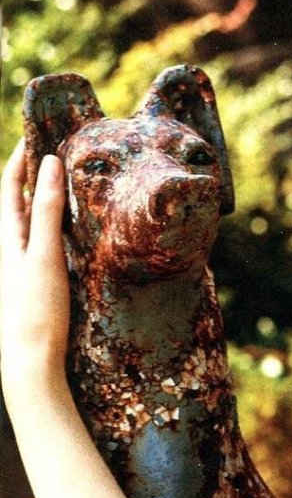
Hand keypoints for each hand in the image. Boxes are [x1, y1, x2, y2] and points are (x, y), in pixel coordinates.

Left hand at [0, 140, 70, 414]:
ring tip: (72, 189)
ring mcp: (24, 270)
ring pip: (33, 226)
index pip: (10, 185)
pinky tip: (76, 238)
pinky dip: (58, 232)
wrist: (31, 363)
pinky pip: (46, 248)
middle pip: (21, 203)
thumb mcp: (45, 255)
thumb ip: (48, 210)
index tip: (38, 134)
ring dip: (49, 205)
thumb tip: (48, 163)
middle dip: (36, 178)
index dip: (21, 158)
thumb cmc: (36, 311)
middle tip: (58, 155)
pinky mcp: (38, 287)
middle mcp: (11, 250)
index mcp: (8, 237)